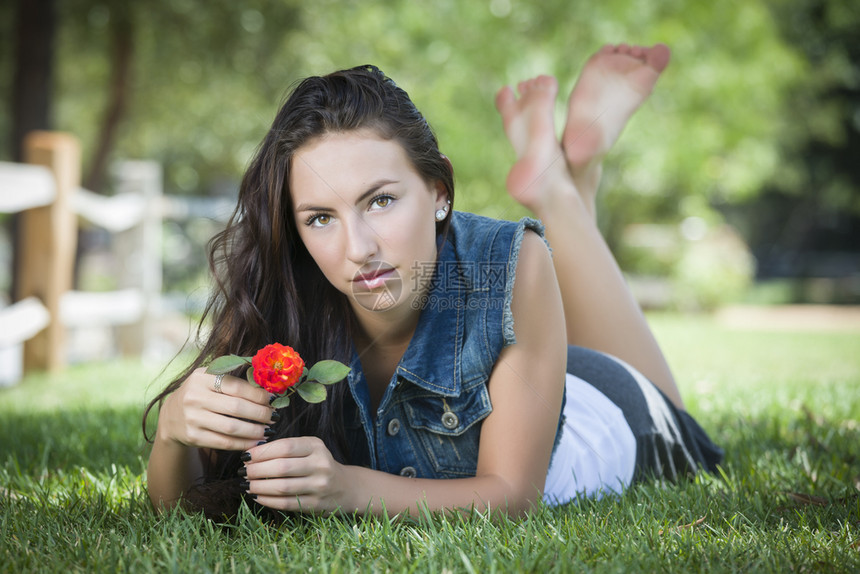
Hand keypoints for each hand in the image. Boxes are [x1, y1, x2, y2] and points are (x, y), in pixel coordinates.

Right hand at [158, 367, 274, 451]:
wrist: (171, 416)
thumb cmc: (201, 394)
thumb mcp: (211, 379)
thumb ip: (235, 380)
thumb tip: (269, 387)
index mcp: (202, 377)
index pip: (237, 386)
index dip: (259, 394)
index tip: (274, 400)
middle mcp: (194, 396)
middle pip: (236, 407)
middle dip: (260, 414)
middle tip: (274, 417)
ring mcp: (192, 418)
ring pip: (232, 427)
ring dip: (255, 431)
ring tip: (268, 430)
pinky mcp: (192, 436)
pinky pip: (224, 442)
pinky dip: (243, 443)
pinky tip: (255, 441)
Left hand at [242, 437, 349, 512]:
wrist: (345, 486)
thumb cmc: (317, 464)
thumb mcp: (309, 448)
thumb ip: (285, 448)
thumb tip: (251, 453)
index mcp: (316, 446)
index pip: (285, 447)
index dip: (262, 452)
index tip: (246, 456)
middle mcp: (321, 465)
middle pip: (282, 467)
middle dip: (257, 470)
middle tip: (244, 471)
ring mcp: (320, 486)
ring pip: (282, 487)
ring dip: (259, 487)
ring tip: (247, 484)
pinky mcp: (316, 504)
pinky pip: (286, 503)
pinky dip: (267, 500)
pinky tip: (257, 496)